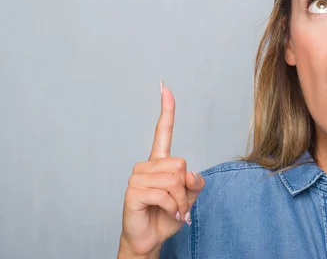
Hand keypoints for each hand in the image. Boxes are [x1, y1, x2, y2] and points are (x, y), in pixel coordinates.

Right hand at [118, 82, 204, 257]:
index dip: (166, 110)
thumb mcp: (189, 197)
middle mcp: (146, 165)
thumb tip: (189, 174)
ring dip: (180, 201)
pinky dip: (173, 207)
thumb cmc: (166, 215)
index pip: (163, 132)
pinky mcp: (133, 191)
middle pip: (180, 165)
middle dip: (186, 189)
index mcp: (160, 162)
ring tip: (173, 210)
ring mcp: (137, 177)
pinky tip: (168, 213)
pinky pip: (164, 193)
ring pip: (174, 181)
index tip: (165, 88)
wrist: (150, 239)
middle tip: (179, 203)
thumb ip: (194, 183)